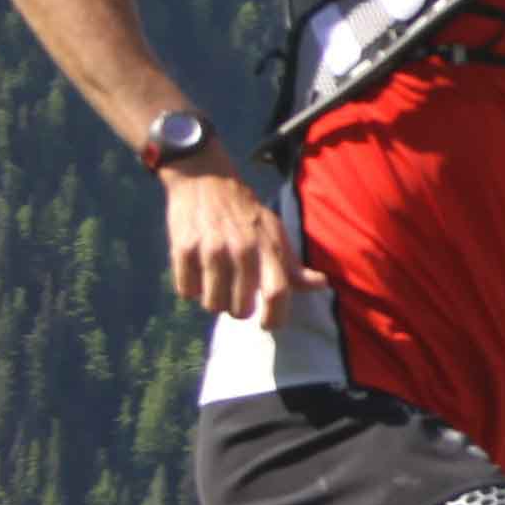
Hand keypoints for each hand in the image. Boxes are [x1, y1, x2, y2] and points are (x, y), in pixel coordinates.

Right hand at [164, 160, 304, 320]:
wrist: (205, 180)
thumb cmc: (246, 215)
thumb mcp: (275, 234)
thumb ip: (294, 266)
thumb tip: (321, 285)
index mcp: (268, 247)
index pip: (278, 293)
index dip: (275, 318)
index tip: (267, 324)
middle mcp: (242, 249)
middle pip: (240, 309)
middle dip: (237, 309)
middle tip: (235, 293)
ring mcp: (211, 250)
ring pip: (212, 305)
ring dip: (214, 299)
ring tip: (216, 280)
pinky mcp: (183, 249)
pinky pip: (186, 291)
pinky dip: (191, 287)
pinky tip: (197, 270)